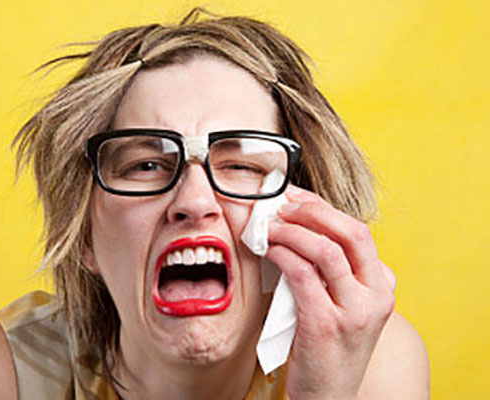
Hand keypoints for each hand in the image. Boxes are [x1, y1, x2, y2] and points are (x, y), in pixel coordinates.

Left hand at [266, 185, 395, 399]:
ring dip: (292, 232)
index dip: (323, 208)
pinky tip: (269, 250)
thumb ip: (334, 271)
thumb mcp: (344, 304)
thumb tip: (296, 228)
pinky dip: (283, 255)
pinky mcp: (327, 325)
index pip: (358, 232)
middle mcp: (376, 296)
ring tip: (269, 228)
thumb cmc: (329, 346)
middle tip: (283, 205)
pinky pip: (303, 275)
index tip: (295, 198)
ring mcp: (355, 311)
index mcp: (382, 285)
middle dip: (313, 211)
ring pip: (326, 251)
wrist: (329, 395)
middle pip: (351, 233)